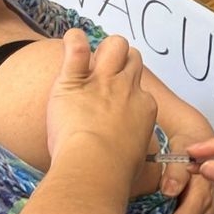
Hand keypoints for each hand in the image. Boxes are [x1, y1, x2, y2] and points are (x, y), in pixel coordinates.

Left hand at [46, 31, 156, 182]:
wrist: (94, 166)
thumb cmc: (114, 172)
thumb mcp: (138, 163)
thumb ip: (137, 151)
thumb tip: (135, 159)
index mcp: (144, 106)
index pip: (140, 87)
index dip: (128, 91)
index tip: (115, 105)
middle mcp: (127, 88)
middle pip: (132, 58)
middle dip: (121, 61)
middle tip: (106, 76)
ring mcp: (101, 80)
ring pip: (115, 45)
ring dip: (105, 48)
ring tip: (91, 59)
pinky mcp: (73, 79)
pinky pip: (76, 46)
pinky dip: (72, 41)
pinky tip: (70, 43)